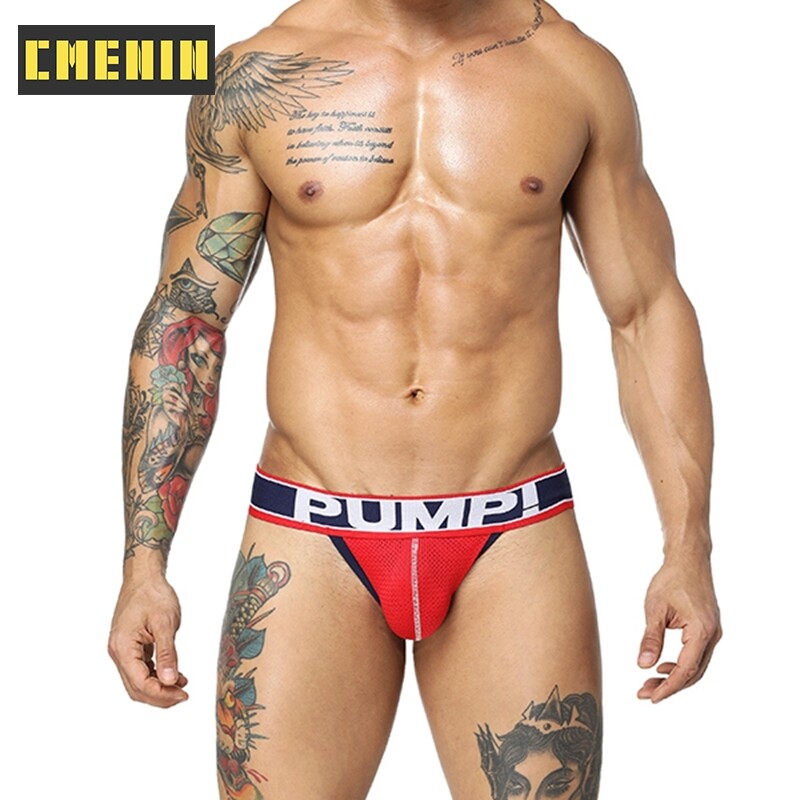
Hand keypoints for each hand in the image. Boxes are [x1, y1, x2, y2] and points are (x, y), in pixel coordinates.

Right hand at [108, 575, 188, 707]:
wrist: (144, 576)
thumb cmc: (154, 594)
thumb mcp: (165, 623)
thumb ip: (168, 653)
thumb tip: (170, 681)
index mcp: (123, 647)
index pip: (140, 683)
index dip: (162, 694)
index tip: (183, 695)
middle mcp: (117, 652)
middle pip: (136, 688)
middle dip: (160, 696)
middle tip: (184, 696)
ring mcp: (122, 650)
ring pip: (137, 681)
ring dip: (159, 688)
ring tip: (182, 687)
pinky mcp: (130, 647)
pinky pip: (140, 669)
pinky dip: (156, 676)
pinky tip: (175, 675)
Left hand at [637, 556, 720, 701]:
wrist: (689, 560)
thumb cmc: (671, 580)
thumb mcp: (654, 609)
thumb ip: (650, 638)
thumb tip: (643, 666)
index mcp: (702, 631)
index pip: (686, 669)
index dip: (669, 687)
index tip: (652, 698)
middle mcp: (713, 635)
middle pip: (693, 672)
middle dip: (669, 686)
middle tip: (644, 694)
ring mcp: (713, 633)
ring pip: (696, 666)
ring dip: (674, 677)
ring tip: (649, 684)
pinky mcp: (708, 629)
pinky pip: (696, 655)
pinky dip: (680, 665)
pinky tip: (662, 667)